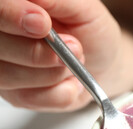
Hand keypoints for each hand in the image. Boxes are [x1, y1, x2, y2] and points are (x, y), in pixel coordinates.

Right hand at [0, 0, 124, 111]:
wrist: (105, 62)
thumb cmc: (91, 30)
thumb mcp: (83, 8)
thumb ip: (56, 1)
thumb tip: (34, 2)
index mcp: (13, 9)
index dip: (10, 17)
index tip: (42, 24)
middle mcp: (2, 37)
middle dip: (37, 52)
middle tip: (73, 46)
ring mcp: (4, 67)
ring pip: (8, 76)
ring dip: (53, 73)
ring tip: (74, 63)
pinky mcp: (16, 95)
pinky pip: (29, 98)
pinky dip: (60, 92)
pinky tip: (71, 81)